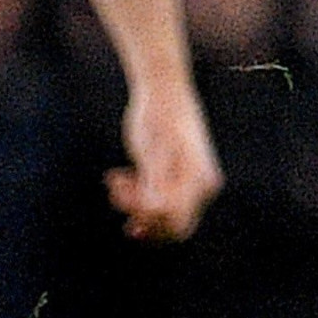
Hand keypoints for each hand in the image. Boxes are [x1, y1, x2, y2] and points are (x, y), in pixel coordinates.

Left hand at [108, 74, 221, 241]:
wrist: (164, 91)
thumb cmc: (156, 116)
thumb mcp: (150, 150)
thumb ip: (155, 182)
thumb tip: (155, 211)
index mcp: (199, 180)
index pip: (174, 221)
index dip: (145, 216)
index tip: (119, 190)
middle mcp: (201, 186)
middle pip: (171, 225)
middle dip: (140, 216)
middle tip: (115, 190)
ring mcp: (191, 184)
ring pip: (162, 216)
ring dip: (135, 206)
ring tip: (115, 180)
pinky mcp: (178, 180)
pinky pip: (159, 203)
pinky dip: (137, 196)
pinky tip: (120, 177)